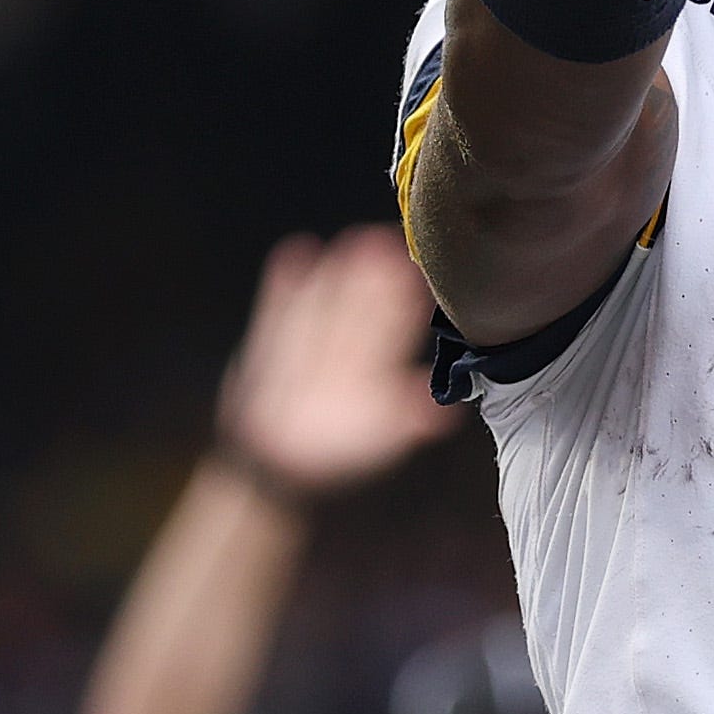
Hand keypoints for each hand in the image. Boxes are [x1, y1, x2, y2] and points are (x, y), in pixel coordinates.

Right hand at [216, 227, 458, 497]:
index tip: (415, 276)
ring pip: (324, 306)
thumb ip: (404, 423)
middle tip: (386, 242)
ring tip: (350, 240)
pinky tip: (297, 250)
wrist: (278, 473)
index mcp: (371, 378)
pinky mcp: (269, 350)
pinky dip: (284, 286)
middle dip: (372, 281)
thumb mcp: (375, 445)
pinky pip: (279, 314)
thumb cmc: (333, 461)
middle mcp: (343, 360)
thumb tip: (445, 414)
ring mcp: (306, 352)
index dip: (401, 307)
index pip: (390, 335)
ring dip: (337, 275)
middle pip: (360, 313)